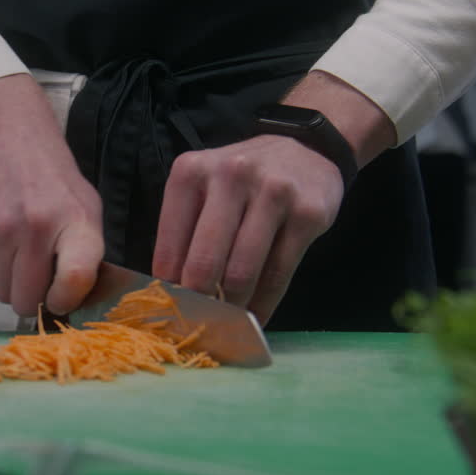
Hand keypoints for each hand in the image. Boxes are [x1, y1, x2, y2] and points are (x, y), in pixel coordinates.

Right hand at [0, 74, 104, 316]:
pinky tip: (2, 250)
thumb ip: (88, 253)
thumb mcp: (87, 205)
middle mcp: (36, 227)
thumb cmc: (54, 176)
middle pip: (28, 300)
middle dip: (34, 299)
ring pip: (2, 294)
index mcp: (76, 222)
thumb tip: (81, 301)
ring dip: (11, 286)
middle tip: (39, 279)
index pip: (73, 281)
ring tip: (20, 258)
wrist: (6, 131)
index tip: (62, 297)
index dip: (66, 301)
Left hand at [152, 135, 343, 317]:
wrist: (306, 150)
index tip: (170, 311)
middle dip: (199, 301)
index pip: (170, 244)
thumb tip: (170, 291)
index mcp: (192, 172)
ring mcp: (273, 192)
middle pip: (205, 260)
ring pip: (242, 271)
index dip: (168, 285)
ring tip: (228, 322)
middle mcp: (230, 176)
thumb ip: (185, 230)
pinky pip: (279, 273)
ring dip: (233, 307)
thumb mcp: (204, 188)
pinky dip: (265, 303)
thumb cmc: (242, 179)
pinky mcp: (307, 214)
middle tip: (198, 324)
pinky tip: (256, 316)